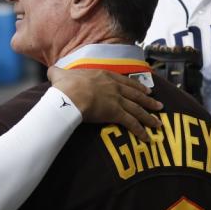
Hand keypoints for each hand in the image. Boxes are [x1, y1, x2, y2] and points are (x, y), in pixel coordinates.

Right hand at [47, 66, 162, 140]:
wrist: (70, 95)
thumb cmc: (65, 85)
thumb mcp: (59, 74)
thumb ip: (58, 73)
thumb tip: (51, 71)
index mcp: (104, 76)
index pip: (124, 81)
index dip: (136, 86)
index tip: (145, 90)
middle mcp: (114, 87)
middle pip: (135, 95)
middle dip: (148, 101)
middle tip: (158, 105)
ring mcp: (116, 99)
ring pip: (137, 109)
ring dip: (149, 117)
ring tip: (158, 123)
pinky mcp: (116, 113)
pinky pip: (132, 123)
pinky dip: (141, 131)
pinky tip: (148, 138)